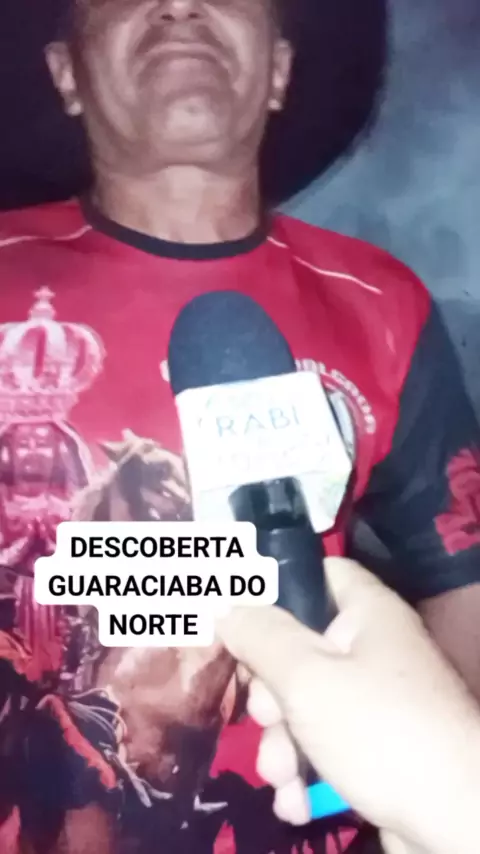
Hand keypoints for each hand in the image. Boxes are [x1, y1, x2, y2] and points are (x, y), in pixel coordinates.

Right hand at [216, 558, 479, 853]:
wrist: (454, 819)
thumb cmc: (378, 730)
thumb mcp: (307, 678)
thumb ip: (261, 638)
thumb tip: (228, 608)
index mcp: (367, 613)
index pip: (319, 574)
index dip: (277, 590)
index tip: (239, 619)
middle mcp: (374, 649)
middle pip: (301, 648)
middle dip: (270, 691)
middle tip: (264, 715)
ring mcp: (377, 701)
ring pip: (306, 703)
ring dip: (281, 742)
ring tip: (281, 774)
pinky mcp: (376, 747)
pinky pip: (325, 743)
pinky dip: (305, 770)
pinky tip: (296, 800)